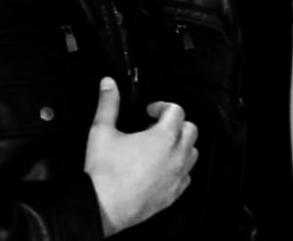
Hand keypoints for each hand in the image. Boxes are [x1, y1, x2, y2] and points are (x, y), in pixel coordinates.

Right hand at [84, 77, 198, 236]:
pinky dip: (179, 168)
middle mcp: (176, 155)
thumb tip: (108, 83)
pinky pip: (186, 176)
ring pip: (192, 152)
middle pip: (190, 129)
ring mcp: (177, 176)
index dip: (162, 106)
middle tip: (156, 128)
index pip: (177, 110)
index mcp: (163, 137)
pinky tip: (162, 168)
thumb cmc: (103, 173)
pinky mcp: (173, 194)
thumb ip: (108, 103)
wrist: (99, 208)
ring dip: (180, 145)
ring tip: (160, 147)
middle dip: (175, 124)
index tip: (149, 111)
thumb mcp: (102, 131)